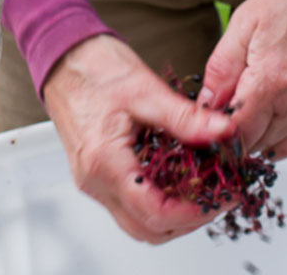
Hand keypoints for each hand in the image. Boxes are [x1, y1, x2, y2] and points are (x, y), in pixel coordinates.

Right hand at [44, 35, 233, 243]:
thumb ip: (186, 117)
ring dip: (171, 214)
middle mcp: (94, 178)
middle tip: (216, 197)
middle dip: (187, 220)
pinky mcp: (93, 173)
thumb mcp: (146, 89)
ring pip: (136, 221)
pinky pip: (127, 202)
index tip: (222, 196)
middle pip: (146, 229)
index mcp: (105, 161)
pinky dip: (155, 201)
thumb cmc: (93, 68)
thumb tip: (224, 132)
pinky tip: (175, 178)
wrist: (62, 57)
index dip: (195, 211)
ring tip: (200, 188)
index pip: (155, 212)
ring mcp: (91, 179)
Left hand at [198, 0, 286, 158]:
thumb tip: (207, 101)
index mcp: (273, 80)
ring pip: (281, 150)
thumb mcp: (243, 23)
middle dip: (239, 131)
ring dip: (264, 137)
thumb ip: (221, 68)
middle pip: (257, 143)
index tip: (213, 121)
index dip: (219, 130)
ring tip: (260, 107)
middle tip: (235, 107)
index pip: (237, 131)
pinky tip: (282, 113)